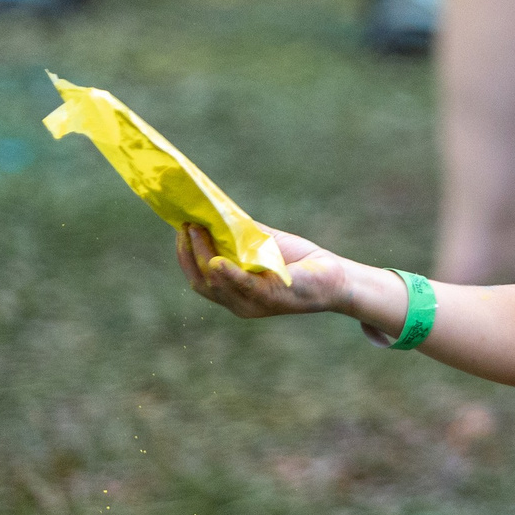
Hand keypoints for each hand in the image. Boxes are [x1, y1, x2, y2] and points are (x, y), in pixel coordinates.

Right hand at [177, 223, 347, 318]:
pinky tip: (217, 261)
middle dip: (188, 253)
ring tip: (196, 231)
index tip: (180, 229)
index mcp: (234, 293)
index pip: (199, 278)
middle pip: (201, 282)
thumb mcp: (264, 245)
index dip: (186, 255)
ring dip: (203, 255)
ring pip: (217, 284)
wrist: (334, 277)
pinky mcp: (273, 298)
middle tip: (185, 227)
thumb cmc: (299, 261)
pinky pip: (245, 287)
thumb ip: (240, 234)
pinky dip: (229, 275)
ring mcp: (255, 304)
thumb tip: (215, 210)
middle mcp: (240, 303)